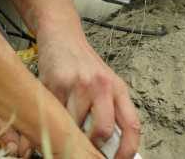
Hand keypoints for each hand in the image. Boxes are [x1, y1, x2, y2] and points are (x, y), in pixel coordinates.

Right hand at [36, 23, 140, 158]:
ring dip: (68, 131)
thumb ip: (112, 112)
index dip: (127, 151)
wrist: (62, 36)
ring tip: (65, 123)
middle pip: (102, 130)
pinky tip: (53, 110)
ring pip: (74, 126)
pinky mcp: (56, 83)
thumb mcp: (106, 85)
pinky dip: (52, 120)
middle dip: (92, 145)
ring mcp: (78, 84)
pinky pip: (54, 114)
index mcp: (118, 89)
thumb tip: (113, 147)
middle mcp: (101, 85)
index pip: (132, 126)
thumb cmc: (85, 65)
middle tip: (84, 144)